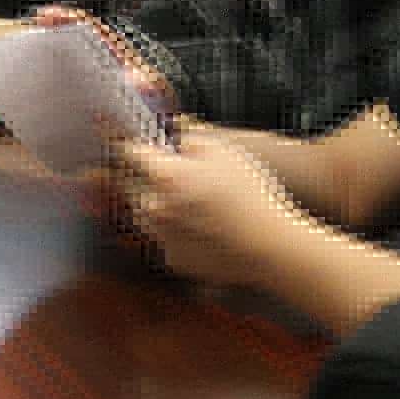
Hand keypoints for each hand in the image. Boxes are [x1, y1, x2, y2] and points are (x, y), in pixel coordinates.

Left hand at [106, 132, 303, 290]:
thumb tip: (173, 139)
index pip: (131, 152)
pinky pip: (163, 239)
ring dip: (156, 205)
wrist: (268, 247)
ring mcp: (161, 236)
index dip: (133, 144)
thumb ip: (189, 138)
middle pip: (132, 186)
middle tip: (171, 176)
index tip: (134, 142)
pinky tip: (199, 228)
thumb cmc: (250, 195)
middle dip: (145, 178)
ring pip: (145, 215)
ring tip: (187, 204)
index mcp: (163, 176)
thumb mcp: (224, 151)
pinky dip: (173, 232)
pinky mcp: (173, 259)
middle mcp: (154, 207)